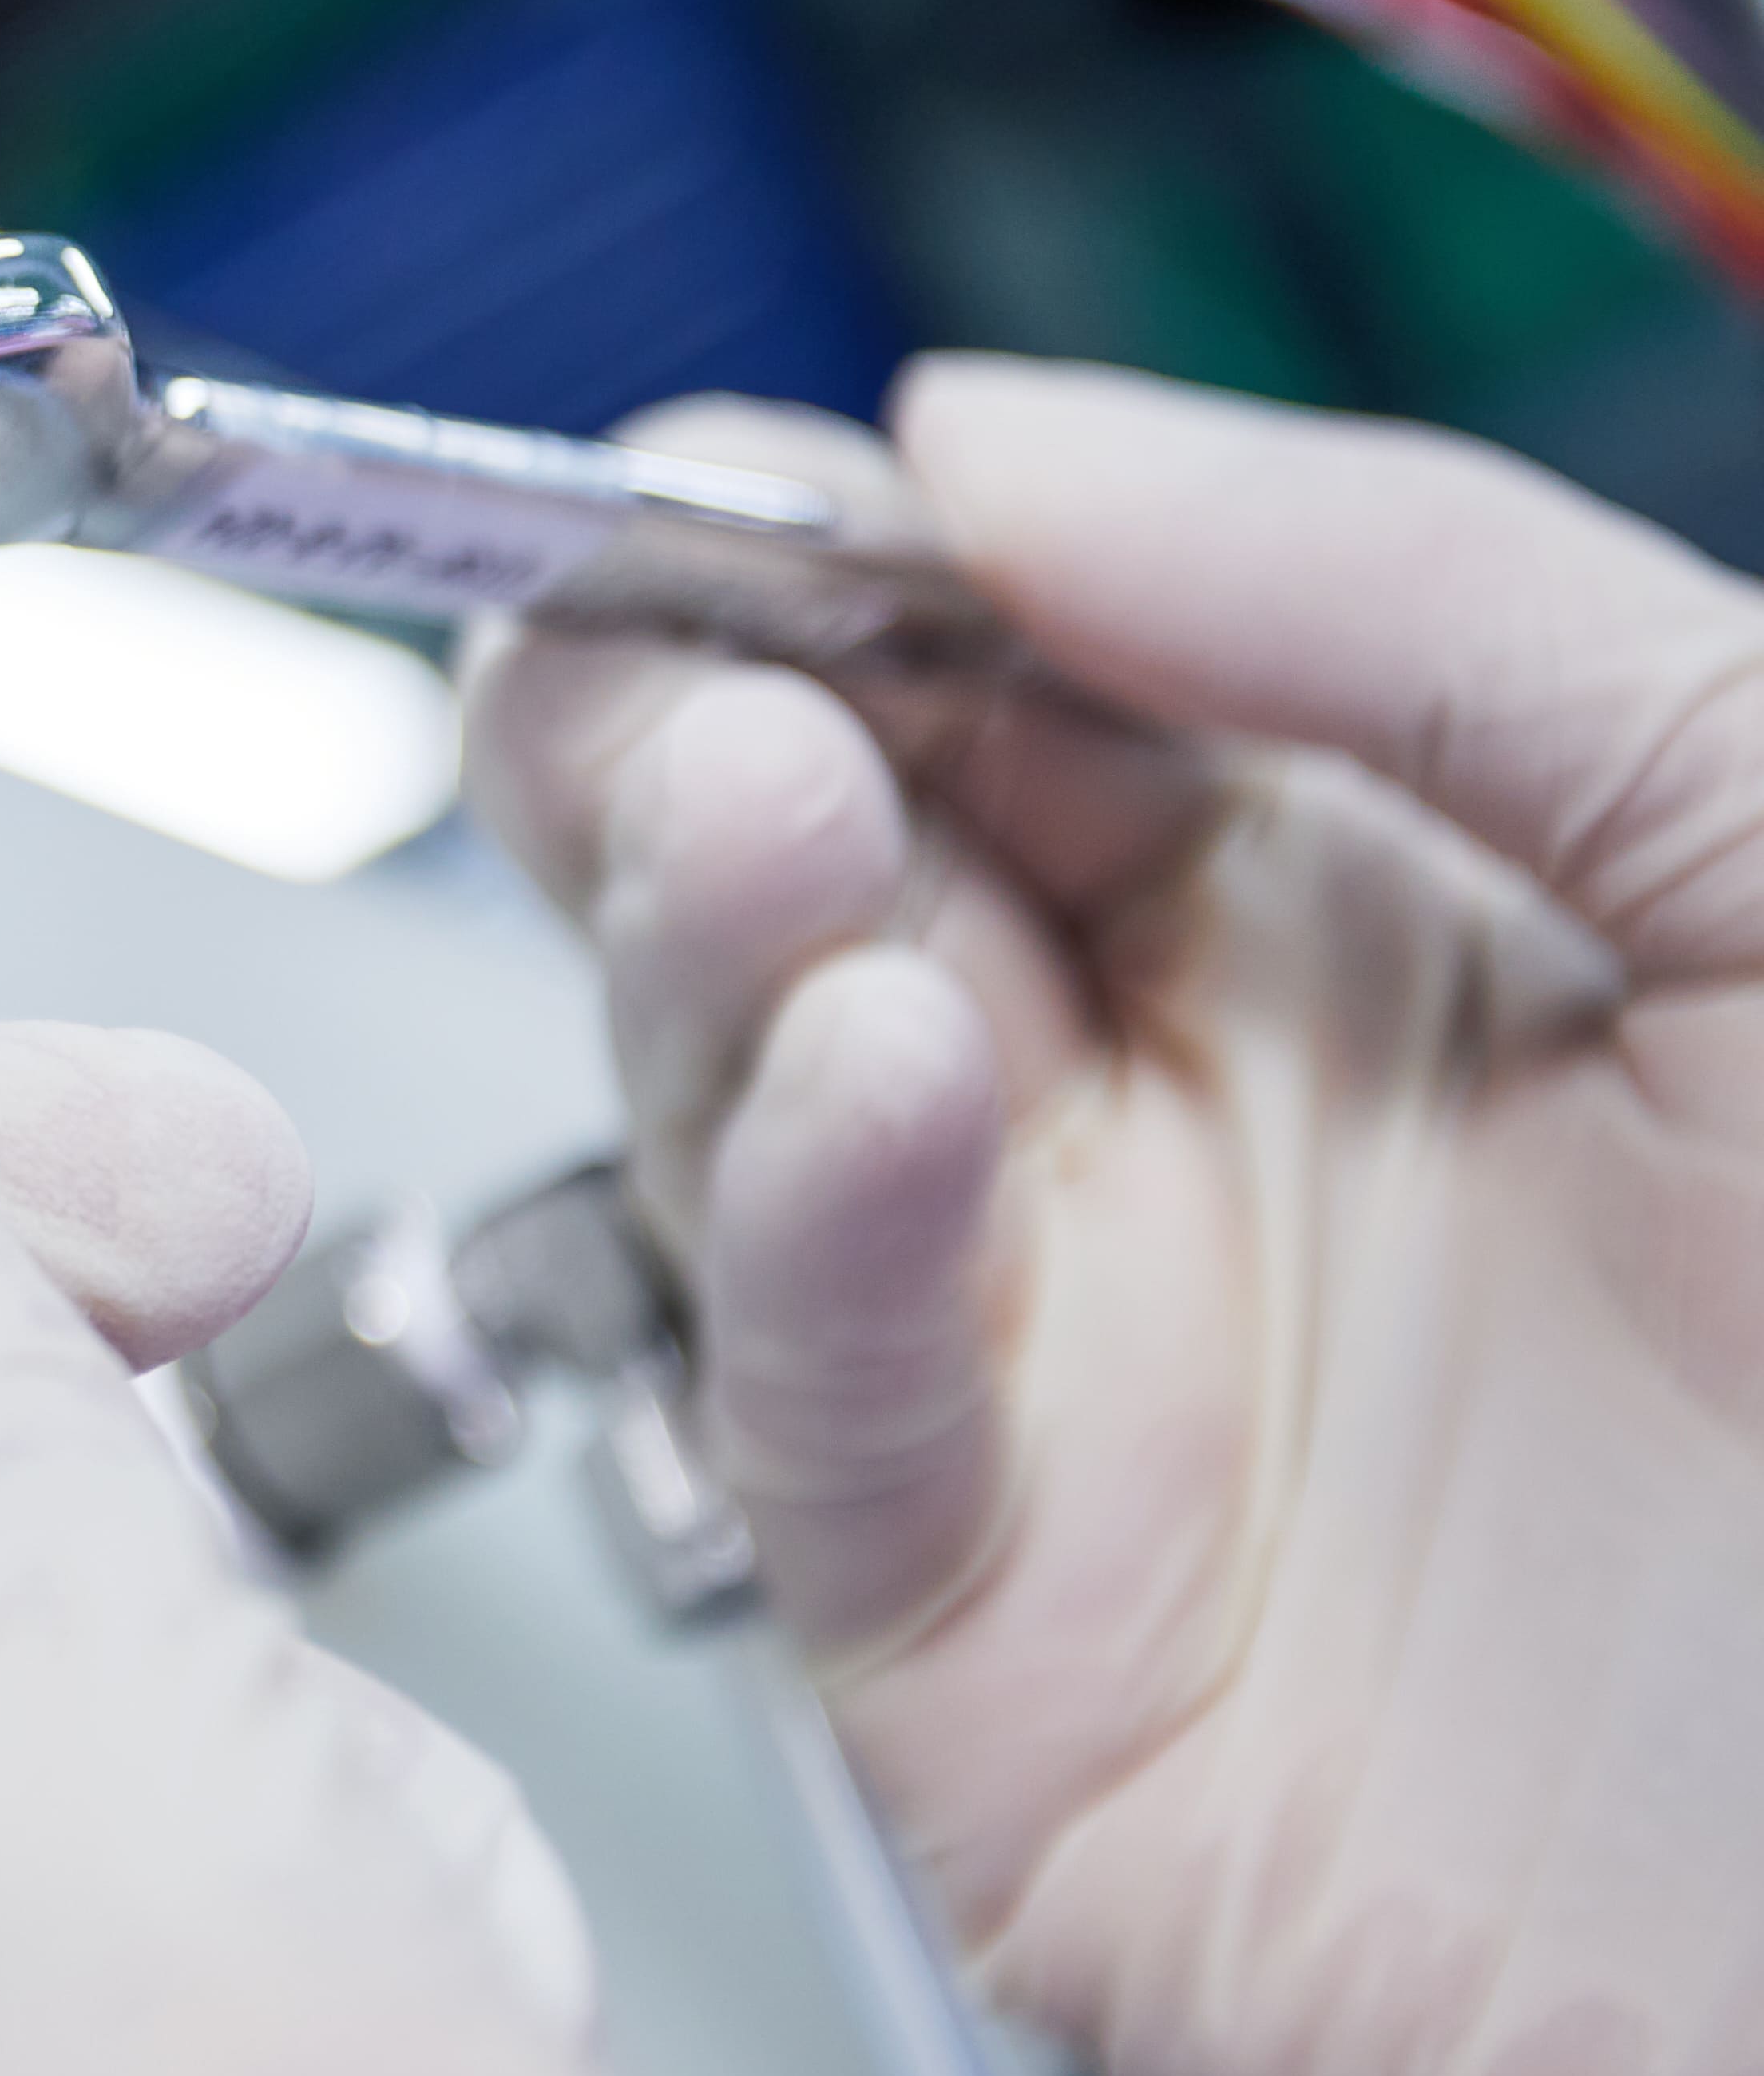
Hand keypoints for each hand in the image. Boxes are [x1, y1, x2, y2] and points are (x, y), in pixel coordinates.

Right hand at [466, 357, 1763, 2075]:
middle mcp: (1164, 1124)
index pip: (973, 663)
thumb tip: (988, 441)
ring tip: (766, 813)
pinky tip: (873, 1088)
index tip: (709, 477)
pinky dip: (798, 1214)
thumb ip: (1423, 596)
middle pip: (772, 855)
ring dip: (709, 923)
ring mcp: (1061, 1372)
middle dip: (658, 709)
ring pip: (728, 1088)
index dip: (808, 550)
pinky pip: (811, 1392)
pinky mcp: (987, 1634)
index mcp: (1351, 912)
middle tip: (652, 640)